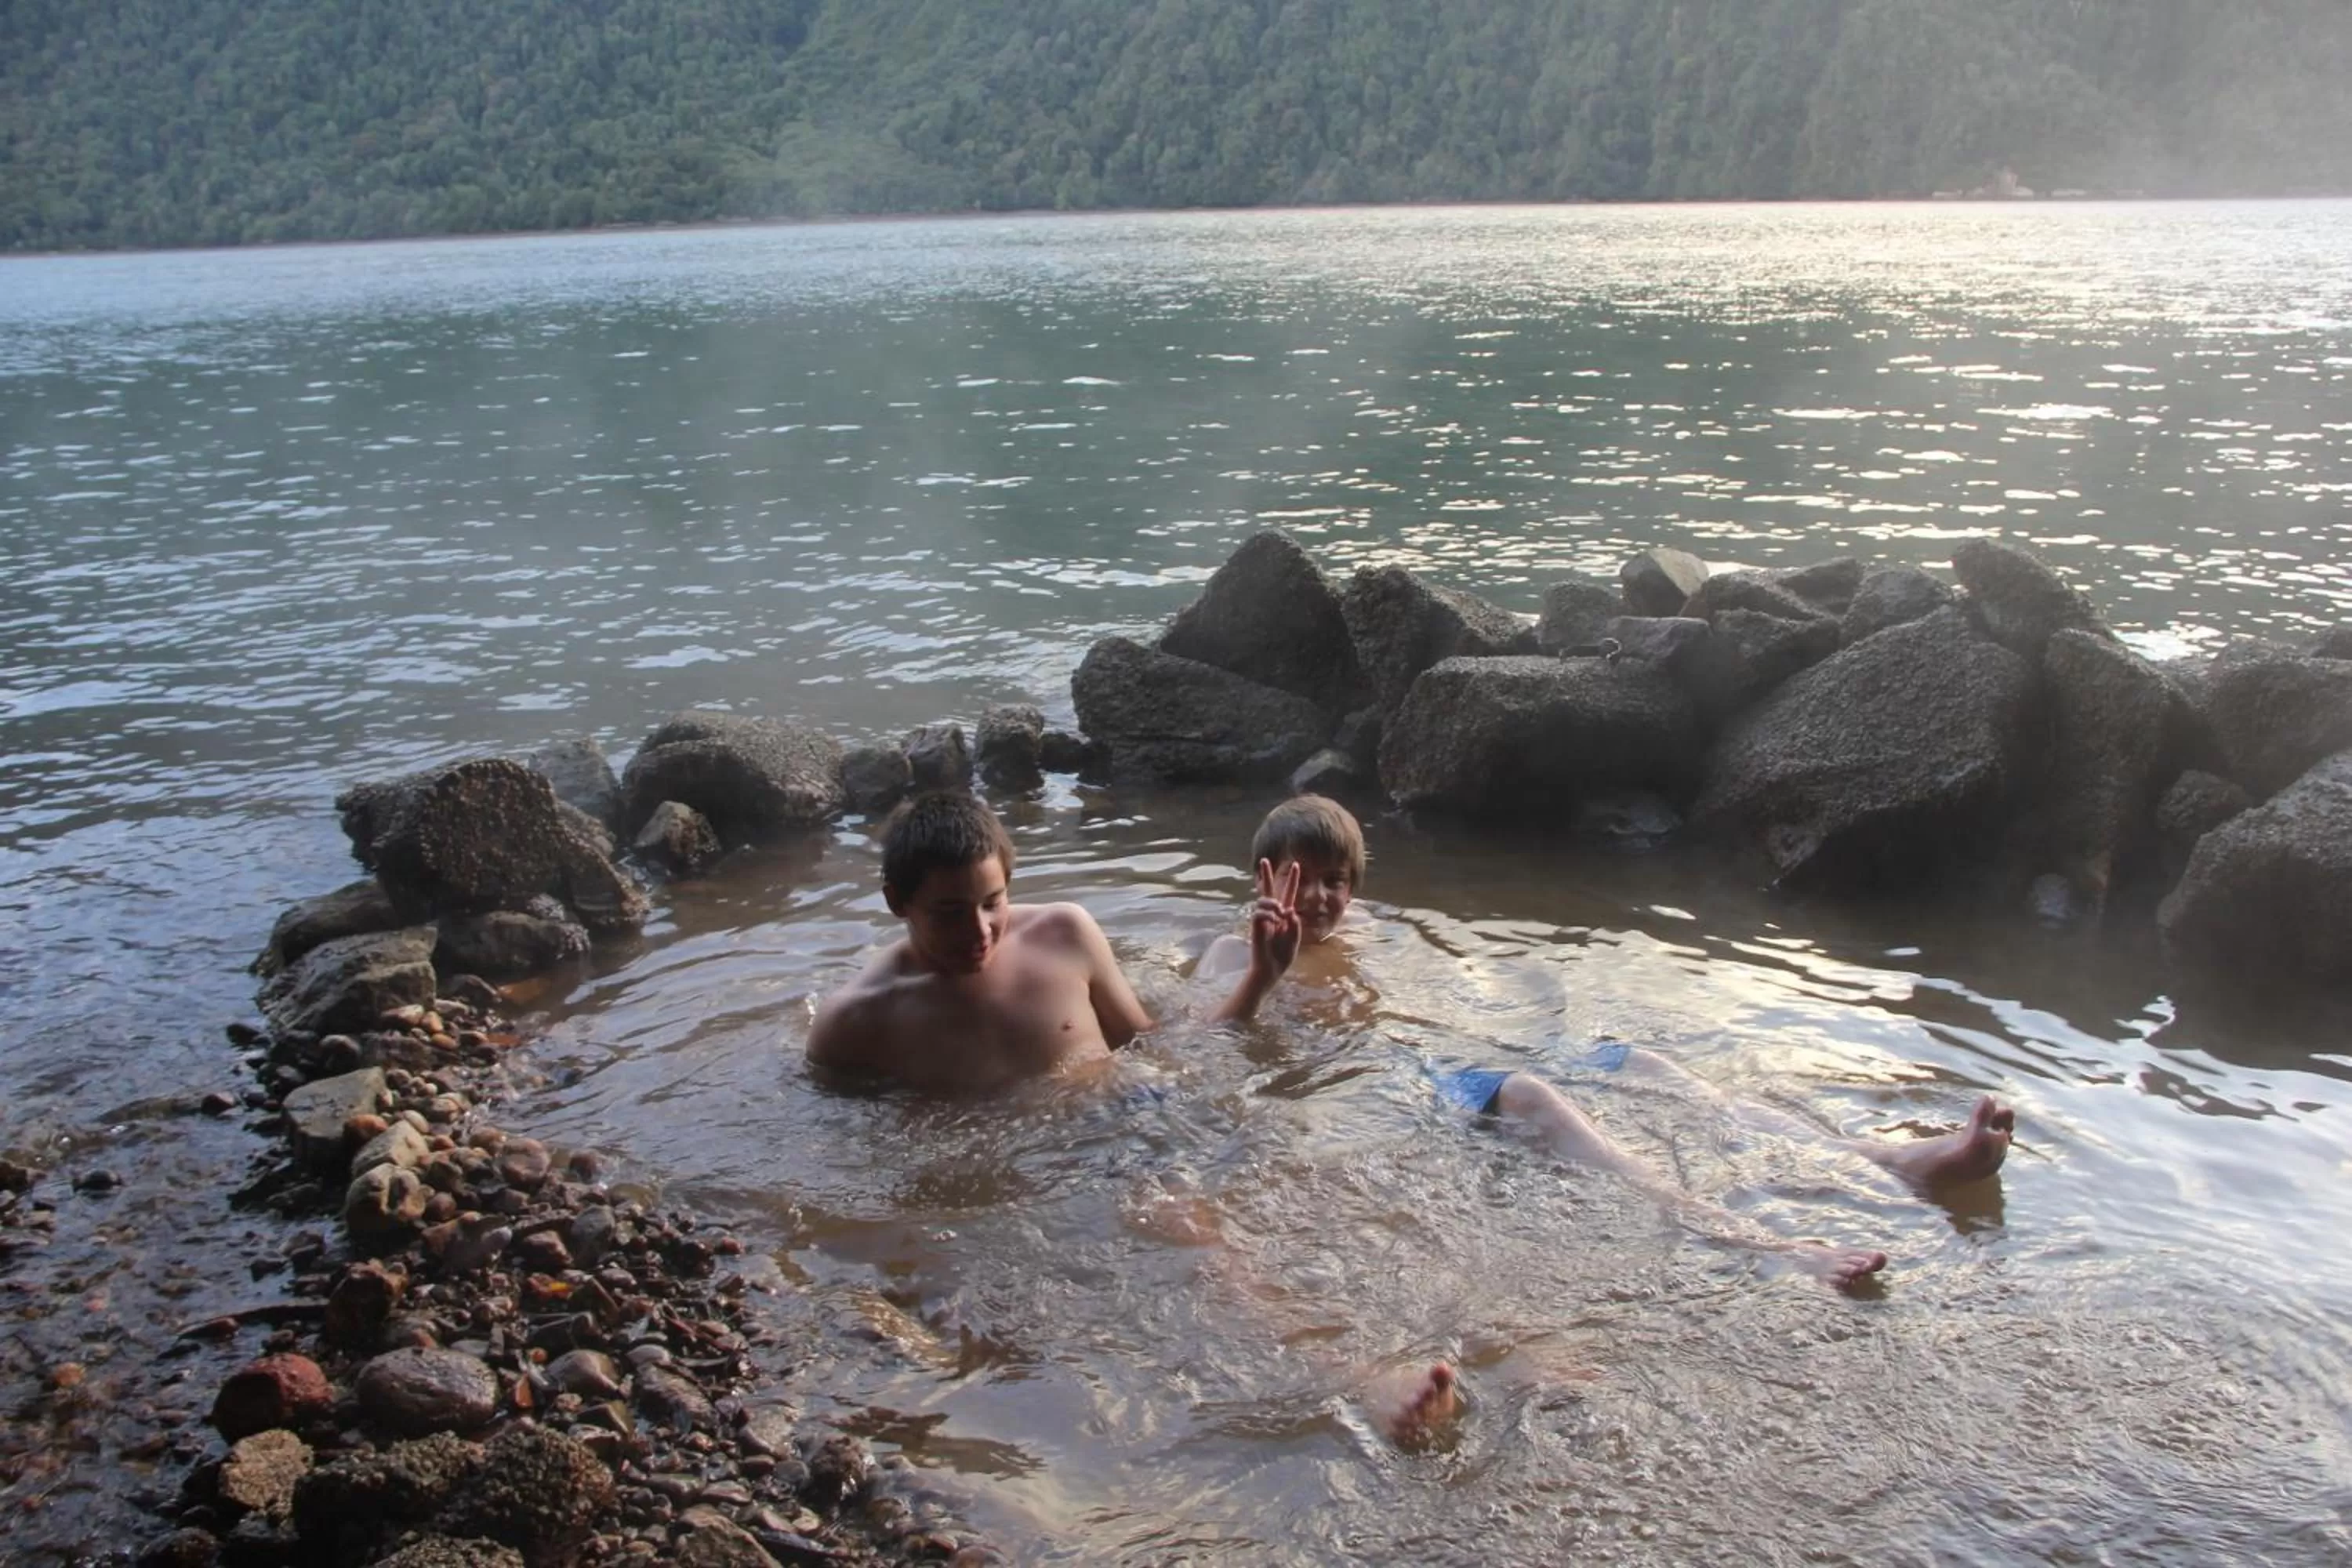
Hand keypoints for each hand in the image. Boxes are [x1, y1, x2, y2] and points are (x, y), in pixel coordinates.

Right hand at [1248, 858, 1303, 981]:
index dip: (1293, 880)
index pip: (1288, 894)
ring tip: (1279, 915)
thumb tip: (1288, 910)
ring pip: (1264, 900)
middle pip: (1269, 890)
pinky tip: (1274, 923)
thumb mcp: (1295, 939)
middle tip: (1264, 859)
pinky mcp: (1256, 926)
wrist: (1271, 969)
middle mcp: (1273, 914)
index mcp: (1285, 916)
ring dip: (1273, 904)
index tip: (1296, 865)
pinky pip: (1260, 913)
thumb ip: (1295, 925)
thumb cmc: (1282, 956)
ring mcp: (1263, 919)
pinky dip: (1269, 915)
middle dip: (1267, 874)